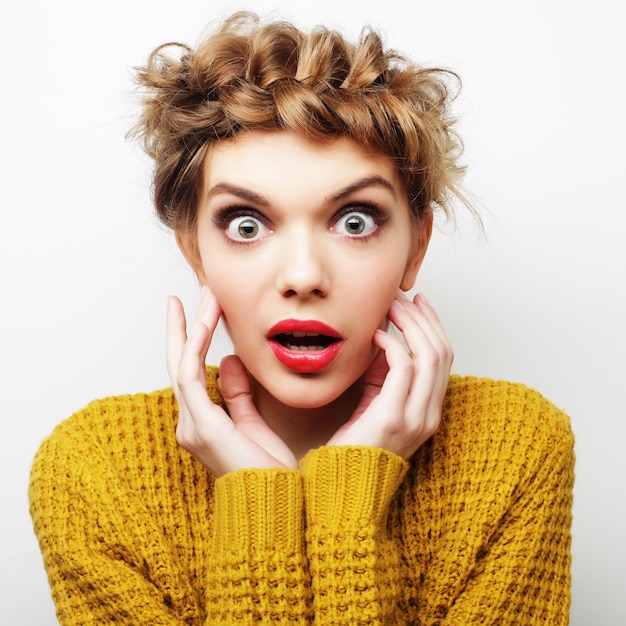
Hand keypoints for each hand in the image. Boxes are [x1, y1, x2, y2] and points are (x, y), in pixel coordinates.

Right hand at [166, 287, 297, 475]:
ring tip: (203, 297)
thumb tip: (227, 360)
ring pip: (182, 363)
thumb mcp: (252, 422)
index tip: (202, 312)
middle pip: (179, 363)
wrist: (275, 503)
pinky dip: (195, 347)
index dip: (193, 340)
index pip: (191, 372)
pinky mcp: (201, 425)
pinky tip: (203, 323)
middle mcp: (190, 423)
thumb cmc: (268, 469)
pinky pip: (190, 376)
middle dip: (184, 327)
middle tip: (188, 294)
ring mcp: (191, 425)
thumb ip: (237, 393)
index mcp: (202, 423)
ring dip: (193, 328)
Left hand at [326, 291, 452, 459]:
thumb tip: (384, 336)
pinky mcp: (392, 418)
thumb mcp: (375, 401)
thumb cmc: (354, 442)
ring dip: (410, 325)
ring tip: (391, 306)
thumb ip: (384, 373)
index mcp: (429, 410)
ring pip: (429, 356)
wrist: (341, 483)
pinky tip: (377, 336)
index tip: (418, 302)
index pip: (444, 358)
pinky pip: (403, 369)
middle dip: (423, 318)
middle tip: (401, 297)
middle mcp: (430, 414)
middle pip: (441, 352)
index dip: (434, 325)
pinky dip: (392, 345)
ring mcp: (415, 418)